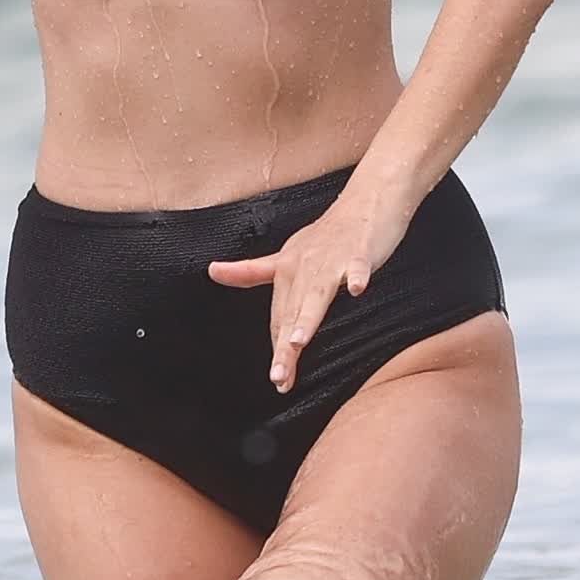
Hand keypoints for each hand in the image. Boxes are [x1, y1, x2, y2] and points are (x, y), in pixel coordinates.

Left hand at [206, 178, 414, 393]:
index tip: (279, 379)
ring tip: (298, 342)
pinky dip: (356, 276)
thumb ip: (251, 270)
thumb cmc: (329, 233)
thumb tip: (212, 271)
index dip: (278, 349)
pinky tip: (356, 289)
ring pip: (317, 292)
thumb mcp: (287, 254)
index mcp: (287, 270)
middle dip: (285, 346)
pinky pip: (358, 265)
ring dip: (307, 317)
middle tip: (279, 377)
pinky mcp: (360, 251)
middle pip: (292, 311)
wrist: (367, 199)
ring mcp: (332, 258)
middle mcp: (305, 265)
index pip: (278, 317)